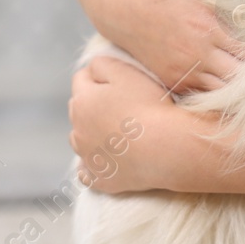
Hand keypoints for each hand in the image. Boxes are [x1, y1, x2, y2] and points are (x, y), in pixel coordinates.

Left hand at [69, 56, 171, 192]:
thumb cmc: (148, 106)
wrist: (167, 148)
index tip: (119, 79)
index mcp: (82, 101)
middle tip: (122, 103)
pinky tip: (109, 159)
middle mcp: (77, 130)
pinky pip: (88, 172)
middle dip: (93, 104)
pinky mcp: (100, 179)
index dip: (99, 76)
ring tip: (119, 131)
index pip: (81, 79)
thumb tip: (90, 69)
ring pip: (81, 140)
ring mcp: (87, 158)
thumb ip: (101, 64)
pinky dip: (95, 164)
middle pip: (79, 109)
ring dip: (92, 133)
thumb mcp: (125, 71)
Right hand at [118, 0, 244, 95]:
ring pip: (222, 92)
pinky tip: (228, 85)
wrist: (124, 7)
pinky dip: (216, 91)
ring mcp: (184, 71)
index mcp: (208, 28)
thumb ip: (230, 2)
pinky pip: (202, 95)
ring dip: (238, 88)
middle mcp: (198, 54)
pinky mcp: (173, 81)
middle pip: (239, 77)